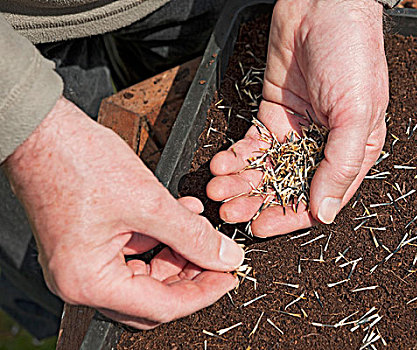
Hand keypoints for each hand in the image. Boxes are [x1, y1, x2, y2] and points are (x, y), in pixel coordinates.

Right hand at [3, 97, 243, 328]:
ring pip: (147, 274)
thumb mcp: (149, 201)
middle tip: (220, 258)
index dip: (203, 293)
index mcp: (89, 282)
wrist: (41, 131)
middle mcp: (81, 282)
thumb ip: (192, 235)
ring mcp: (83, 264)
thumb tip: (225, 257)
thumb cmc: (76, 161)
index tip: (229, 277)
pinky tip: (182, 214)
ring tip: (202, 229)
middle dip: (191, 275)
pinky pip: (134, 253)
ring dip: (178, 253)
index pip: (160, 306)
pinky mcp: (89, 245)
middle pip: (153, 297)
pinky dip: (161, 238)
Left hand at [207, 0, 388, 235]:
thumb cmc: (352, 52)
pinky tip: (220, 164)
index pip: (320, 197)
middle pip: (286, 187)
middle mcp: (323, 146)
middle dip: (256, 202)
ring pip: (264, 170)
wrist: (322, 5)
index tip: (261, 227)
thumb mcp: (357, 113)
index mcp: (351, 151)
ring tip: (218, 190)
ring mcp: (295, 131)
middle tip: (230, 210)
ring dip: (240, 182)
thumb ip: (340, 165)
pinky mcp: (271, 114)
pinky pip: (250, 145)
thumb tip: (324, 212)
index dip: (290, 217)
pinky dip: (234, 157)